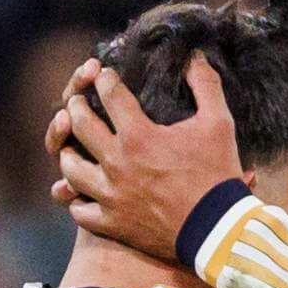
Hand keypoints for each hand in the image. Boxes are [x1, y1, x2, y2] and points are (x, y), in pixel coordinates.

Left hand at [54, 57, 245, 260]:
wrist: (218, 231)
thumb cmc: (219, 175)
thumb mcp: (218, 124)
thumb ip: (205, 85)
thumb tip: (195, 56)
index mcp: (139, 135)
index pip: (109, 94)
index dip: (104, 79)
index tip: (104, 76)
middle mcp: (117, 162)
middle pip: (80, 125)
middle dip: (76, 106)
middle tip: (78, 103)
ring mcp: (111, 195)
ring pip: (71, 168)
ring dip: (69, 152)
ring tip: (72, 147)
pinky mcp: (113, 224)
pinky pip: (80, 210)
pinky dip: (77, 199)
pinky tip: (81, 193)